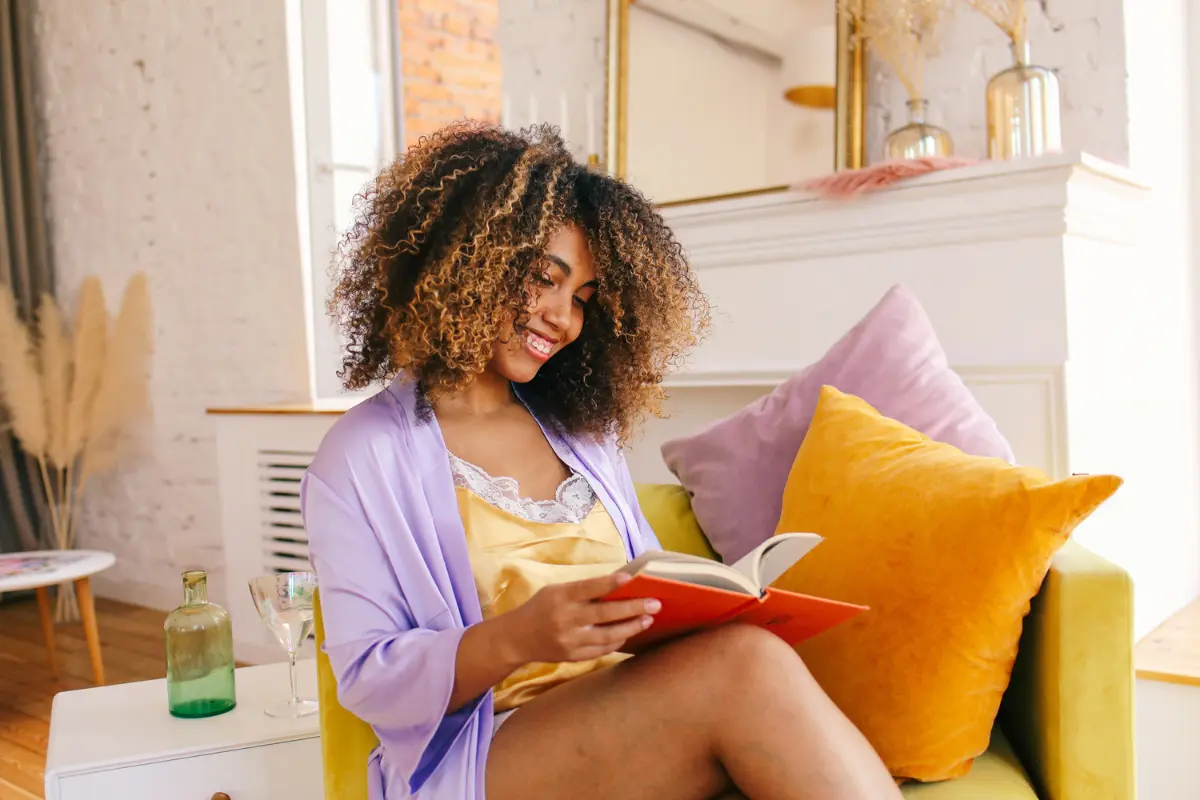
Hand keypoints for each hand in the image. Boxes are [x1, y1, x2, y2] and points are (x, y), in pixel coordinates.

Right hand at [499, 573, 659, 664]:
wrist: (516, 639)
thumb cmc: (540, 608)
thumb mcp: (556, 591)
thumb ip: (583, 590)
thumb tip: (618, 586)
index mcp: (560, 597)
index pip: (589, 588)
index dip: (610, 583)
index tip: (631, 579)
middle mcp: (565, 619)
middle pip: (605, 614)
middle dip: (633, 608)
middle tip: (655, 603)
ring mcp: (569, 640)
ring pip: (607, 635)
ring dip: (631, 627)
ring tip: (648, 619)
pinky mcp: (572, 656)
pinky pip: (601, 650)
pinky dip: (617, 641)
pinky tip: (629, 633)